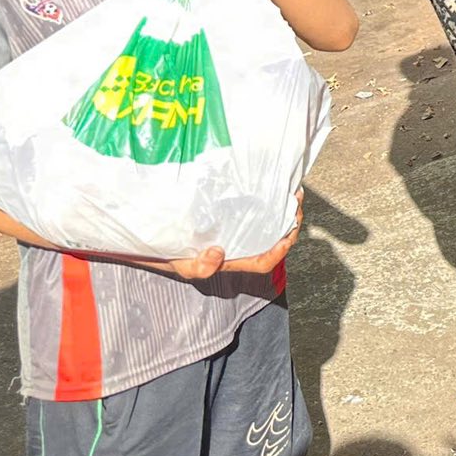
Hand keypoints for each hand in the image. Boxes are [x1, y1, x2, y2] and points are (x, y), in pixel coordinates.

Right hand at [168, 191, 302, 279]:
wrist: (160, 239)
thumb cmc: (172, 255)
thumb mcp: (180, 264)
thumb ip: (197, 266)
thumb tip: (217, 254)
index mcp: (233, 261)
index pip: (262, 262)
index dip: (277, 253)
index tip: (286, 239)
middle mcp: (241, 248)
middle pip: (274, 241)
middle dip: (290, 224)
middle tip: (295, 202)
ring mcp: (240, 233)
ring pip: (271, 226)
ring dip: (284, 211)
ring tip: (292, 193)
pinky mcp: (235, 218)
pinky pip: (259, 213)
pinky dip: (270, 202)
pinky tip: (274, 188)